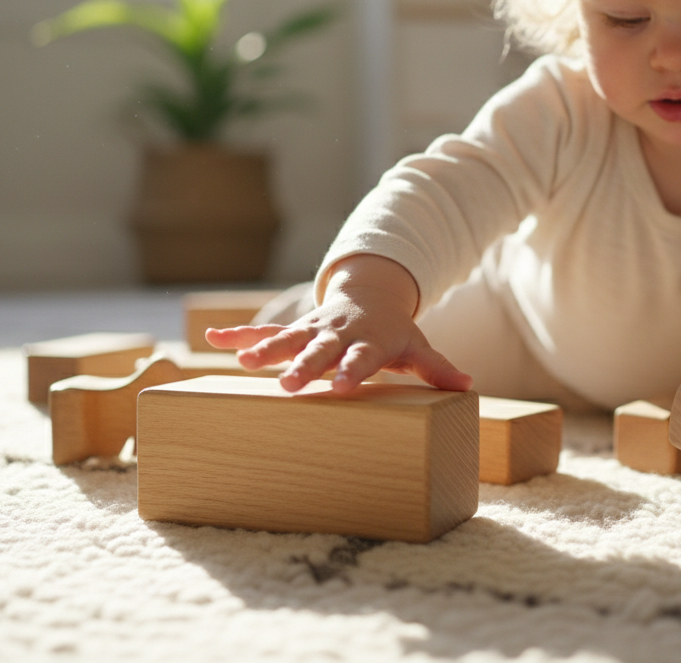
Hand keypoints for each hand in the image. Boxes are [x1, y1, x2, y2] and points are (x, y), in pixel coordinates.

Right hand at [204, 255, 472, 394]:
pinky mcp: (295, 327)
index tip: (341, 388)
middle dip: (304, 365)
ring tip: (244, 362)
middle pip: (321, 350)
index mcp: (370, 340)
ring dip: (265, 349)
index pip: (363, 358)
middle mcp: (338, 333)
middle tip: (287, 384)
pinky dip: (239, 333)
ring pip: (288, 338)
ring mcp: (314, 328)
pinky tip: (212, 338)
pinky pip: (264, 330)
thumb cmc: (394, 331)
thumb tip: (467, 387)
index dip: (353, 371)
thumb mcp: (417, 347)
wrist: (371, 293)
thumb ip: (437, 368)